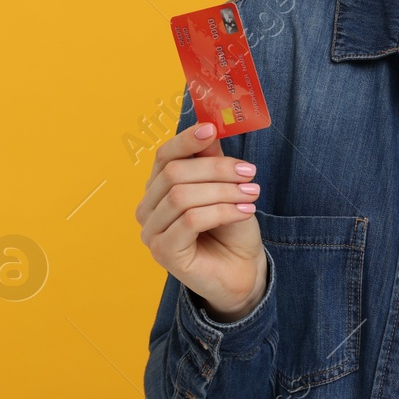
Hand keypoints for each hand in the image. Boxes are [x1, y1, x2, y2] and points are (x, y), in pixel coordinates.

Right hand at [135, 121, 266, 320]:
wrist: (240, 271)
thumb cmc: (229, 229)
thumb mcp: (223, 188)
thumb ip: (211, 160)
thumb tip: (208, 127)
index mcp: (157, 190)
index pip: (163, 157)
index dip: (186, 140)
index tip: (211, 130)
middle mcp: (147, 210)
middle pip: (174, 174)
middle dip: (216, 169)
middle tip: (249, 172)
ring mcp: (151, 233)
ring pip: (182, 196)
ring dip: (223, 191)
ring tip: (251, 194)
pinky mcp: (163, 252)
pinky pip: (191, 220)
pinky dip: (221, 211)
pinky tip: (243, 212)